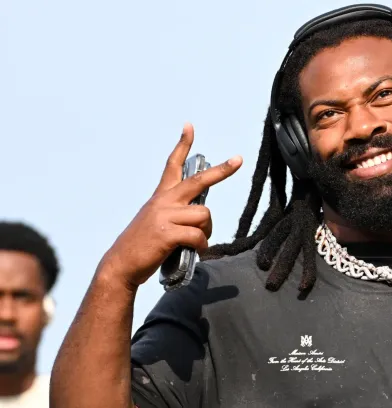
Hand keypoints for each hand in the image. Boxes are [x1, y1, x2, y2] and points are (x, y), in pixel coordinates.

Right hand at [99, 123, 242, 288]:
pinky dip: (200, 246)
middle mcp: (163, 201)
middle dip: (221, 171)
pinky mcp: (167, 233)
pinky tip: (193, 252)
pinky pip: (198, 236)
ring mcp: (164, 216)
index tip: (189, 127)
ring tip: (195, 242)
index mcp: (161, 197)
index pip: (172, 165)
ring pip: (204, 215)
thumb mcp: (158, 222)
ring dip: (206, 232)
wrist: (121, 265)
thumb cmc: (144, 246)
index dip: (182, 145)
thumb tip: (202, 216)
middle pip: (198, 181)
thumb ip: (177, 214)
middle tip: (238, 160)